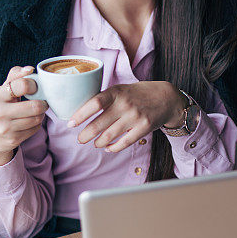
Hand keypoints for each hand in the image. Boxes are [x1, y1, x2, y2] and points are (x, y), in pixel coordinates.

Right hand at [0, 66, 48, 165]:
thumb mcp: (1, 91)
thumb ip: (15, 76)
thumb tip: (30, 69)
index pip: (22, 85)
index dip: (34, 85)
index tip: (35, 88)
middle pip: (35, 106)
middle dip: (43, 103)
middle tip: (42, 102)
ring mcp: (6, 128)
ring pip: (37, 118)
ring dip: (41, 114)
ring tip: (36, 111)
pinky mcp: (13, 139)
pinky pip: (35, 129)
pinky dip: (36, 125)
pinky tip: (30, 122)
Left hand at [67, 81, 184, 152]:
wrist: (166, 98)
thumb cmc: (137, 94)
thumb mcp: (121, 90)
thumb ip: (105, 99)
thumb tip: (80, 112)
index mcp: (116, 92)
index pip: (94, 103)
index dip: (80, 115)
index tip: (70, 124)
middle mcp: (125, 104)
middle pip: (99, 124)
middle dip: (86, 135)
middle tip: (80, 139)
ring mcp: (135, 116)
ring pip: (110, 136)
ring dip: (99, 142)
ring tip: (95, 143)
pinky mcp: (144, 127)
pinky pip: (124, 142)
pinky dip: (113, 148)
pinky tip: (108, 148)